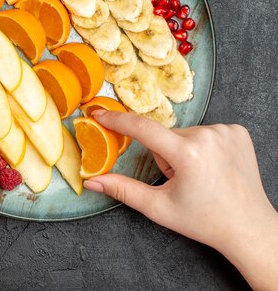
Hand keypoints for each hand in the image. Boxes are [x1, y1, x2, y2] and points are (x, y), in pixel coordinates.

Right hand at [84, 111, 277, 289]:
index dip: (117, 120)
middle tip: (181, 180)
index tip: (99, 114)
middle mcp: (208, 136)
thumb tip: (93, 181)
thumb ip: (122, 189)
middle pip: (165, 136)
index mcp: (187, 154)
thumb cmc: (204, 221)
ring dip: (183, 150)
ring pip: (185, 133)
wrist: (248, 227)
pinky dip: (203, 146)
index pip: (142, 128)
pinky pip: (205, 131)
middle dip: (165, 154)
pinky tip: (213, 166)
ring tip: (200, 175)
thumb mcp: (158, 207)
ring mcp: (226, 131)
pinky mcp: (238, 131)